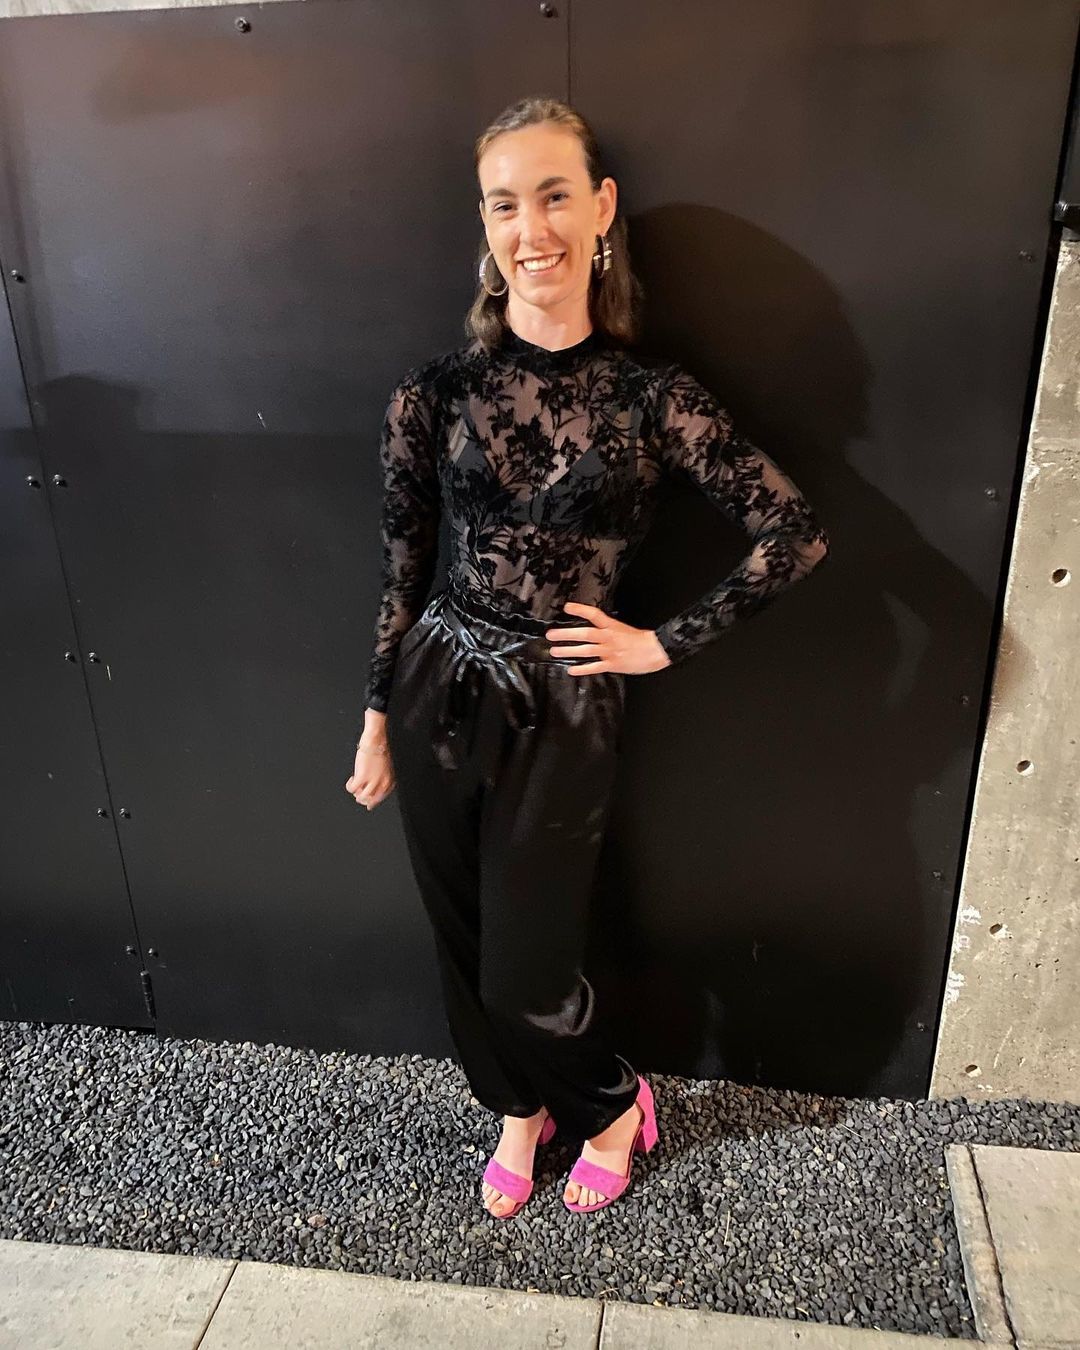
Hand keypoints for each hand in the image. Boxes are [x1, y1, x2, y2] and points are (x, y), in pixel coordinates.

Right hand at [345, 709, 395, 810]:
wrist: (376, 740)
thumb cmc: (381, 749)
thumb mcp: (386, 767)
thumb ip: (382, 777)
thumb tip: (371, 787)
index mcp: (390, 781)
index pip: (381, 797)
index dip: (373, 802)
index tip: (368, 804)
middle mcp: (382, 783)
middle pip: (371, 800)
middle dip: (363, 799)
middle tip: (358, 793)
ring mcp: (372, 781)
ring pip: (361, 797)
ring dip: (356, 793)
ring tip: (355, 785)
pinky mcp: (362, 777)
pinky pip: (352, 789)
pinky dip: (350, 786)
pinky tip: (351, 779)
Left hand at [545, 602, 671, 674]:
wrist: (656, 650)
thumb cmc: (641, 640)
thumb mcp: (623, 629)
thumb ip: (608, 630)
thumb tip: (593, 628)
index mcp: (612, 626)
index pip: (594, 615)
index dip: (580, 610)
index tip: (567, 607)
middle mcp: (609, 638)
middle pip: (585, 634)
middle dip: (566, 634)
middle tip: (551, 635)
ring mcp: (610, 652)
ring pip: (586, 650)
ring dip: (569, 651)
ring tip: (555, 651)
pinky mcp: (613, 665)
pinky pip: (594, 667)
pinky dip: (582, 669)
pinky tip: (571, 670)